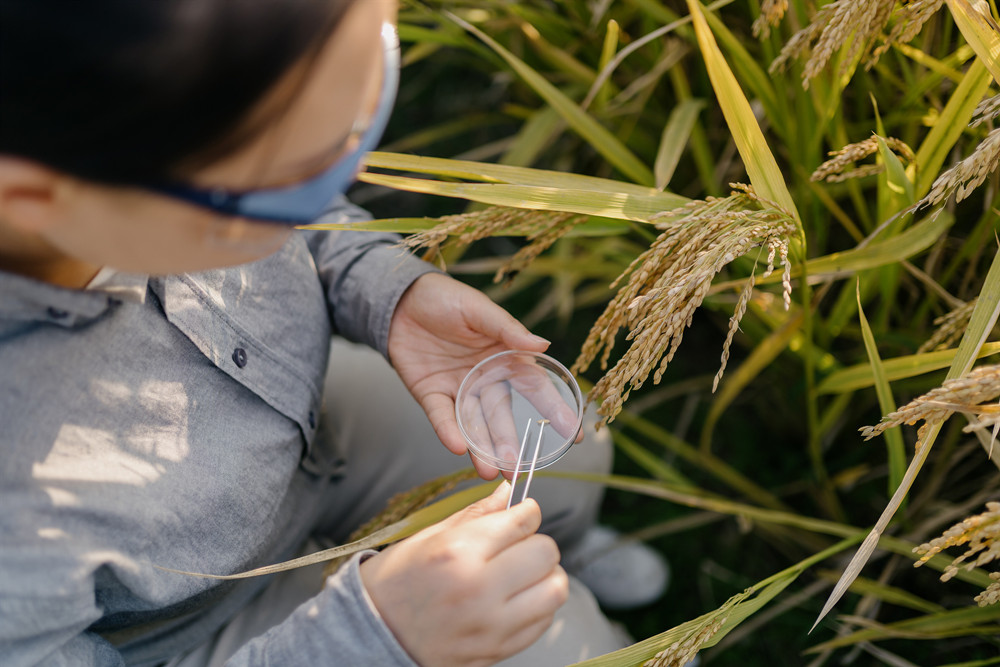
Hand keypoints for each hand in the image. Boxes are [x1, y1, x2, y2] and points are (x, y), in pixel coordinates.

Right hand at [359, 482, 568, 666]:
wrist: (373, 636)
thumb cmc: (394, 584)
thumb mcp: (427, 538)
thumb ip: (475, 515)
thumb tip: (508, 493)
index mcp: (459, 553)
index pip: (522, 522)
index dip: (527, 512)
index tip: (522, 514)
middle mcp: (480, 589)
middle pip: (546, 552)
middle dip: (537, 542)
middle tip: (519, 545)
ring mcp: (492, 625)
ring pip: (555, 589)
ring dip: (545, 575)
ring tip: (523, 574)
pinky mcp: (498, 650)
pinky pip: (544, 621)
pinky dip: (539, 605)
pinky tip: (516, 599)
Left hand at [388, 273, 549, 478]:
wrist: (400, 299)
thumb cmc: (446, 298)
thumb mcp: (478, 309)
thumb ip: (506, 329)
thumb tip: (542, 344)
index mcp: (505, 358)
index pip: (535, 388)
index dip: (554, 410)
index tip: (573, 435)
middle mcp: (485, 379)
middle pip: (501, 416)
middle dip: (510, 443)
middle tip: (519, 469)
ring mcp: (458, 389)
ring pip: (473, 424)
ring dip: (480, 448)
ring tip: (489, 472)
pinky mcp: (430, 394)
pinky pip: (440, 416)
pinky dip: (447, 431)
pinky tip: (458, 448)